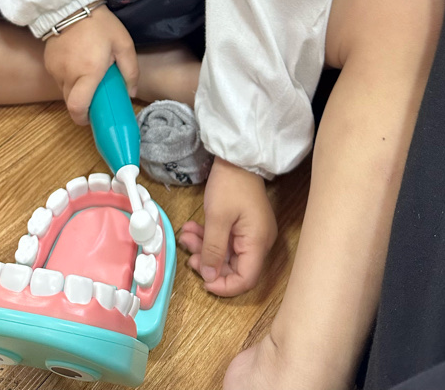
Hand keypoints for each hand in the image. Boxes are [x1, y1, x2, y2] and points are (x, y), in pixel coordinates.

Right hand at [43, 4, 137, 124]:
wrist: (72, 4)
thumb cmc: (101, 25)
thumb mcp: (123, 44)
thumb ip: (130, 70)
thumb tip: (131, 92)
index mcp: (88, 73)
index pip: (78, 108)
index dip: (83, 118)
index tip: (92, 117)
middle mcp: (68, 75)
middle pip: (71, 102)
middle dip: (82, 102)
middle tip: (95, 92)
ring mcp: (55, 69)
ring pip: (64, 90)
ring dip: (75, 88)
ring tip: (87, 72)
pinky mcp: (48, 62)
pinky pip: (58, 77)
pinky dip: (68, 77)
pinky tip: (77, 62)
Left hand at [178, 156, 276, 296]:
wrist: (237, 158)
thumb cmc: (229, 185)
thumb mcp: (217, 218)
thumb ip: (213, 250)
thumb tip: (209, 278)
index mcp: (258, 243)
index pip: (246, 279)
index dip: (224, 286)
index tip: (203, 280)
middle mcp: (259, 242)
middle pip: (235, 267)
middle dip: (209, 263)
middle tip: (188, 253)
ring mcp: (251, 233)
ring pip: (227, 253)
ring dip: (204, 247)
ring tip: (186, 235)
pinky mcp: (243, 225)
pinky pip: (226, 240)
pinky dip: (208, 237)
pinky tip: (191, 228)